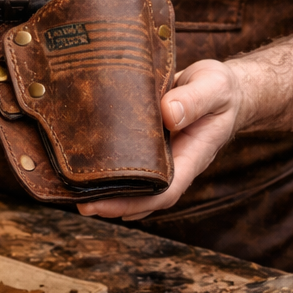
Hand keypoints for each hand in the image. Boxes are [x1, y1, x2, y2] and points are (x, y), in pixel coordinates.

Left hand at [78, 57, 239, 221]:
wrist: (221, 86)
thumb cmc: (221, 90)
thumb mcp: (214, 86)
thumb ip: (194, 100)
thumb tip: (167, 115)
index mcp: (191, 158)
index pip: (164, 192)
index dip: (135, 203)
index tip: (105, 206)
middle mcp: (171, 163)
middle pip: (141, 195)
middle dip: (111, 202)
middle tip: (78, 203)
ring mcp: (157, 155)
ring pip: (130, 181)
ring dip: (103, 188)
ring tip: (70, 190)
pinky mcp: (144, 142)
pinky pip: (124, 158)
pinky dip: (104, 164)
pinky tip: (79, 164)